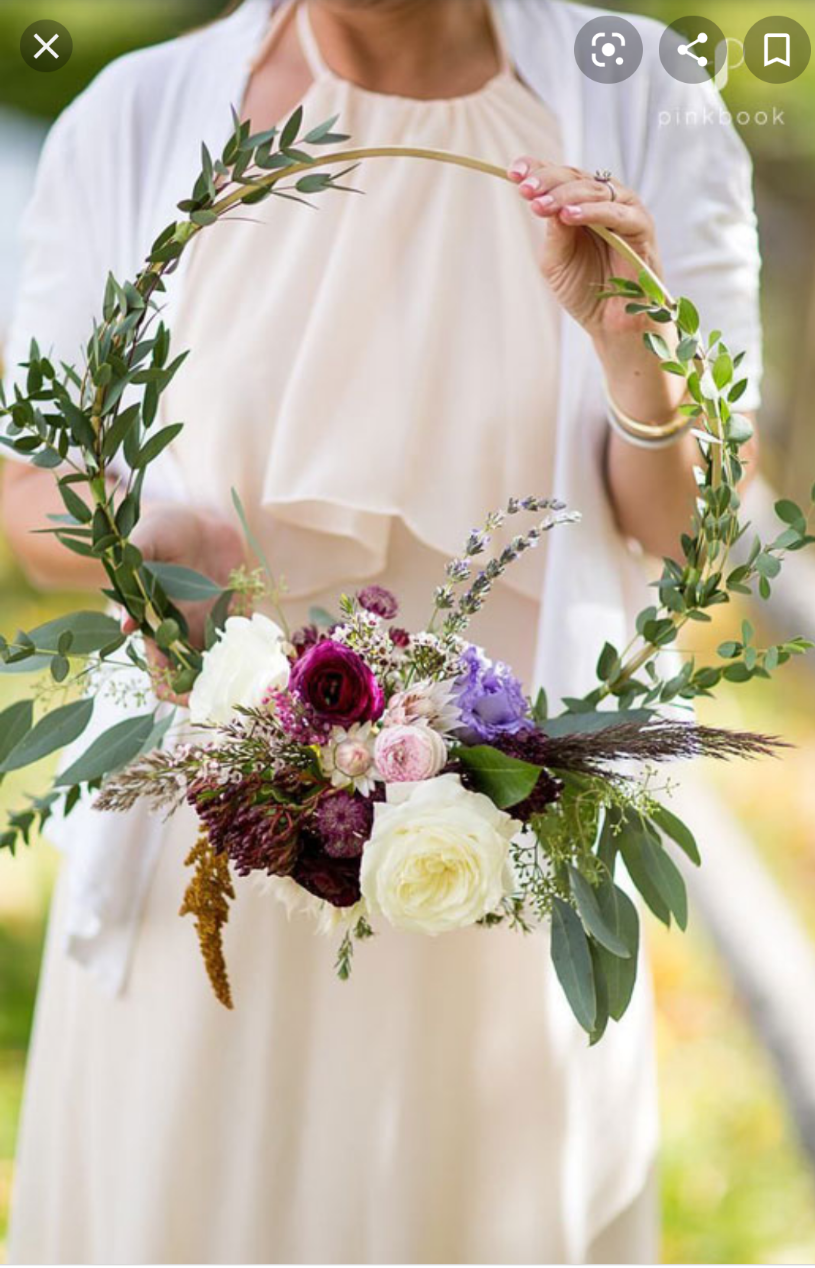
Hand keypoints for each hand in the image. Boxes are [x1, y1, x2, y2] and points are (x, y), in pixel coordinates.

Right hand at [122, 503, 246, 700]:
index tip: (189, 698)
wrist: (197, 516)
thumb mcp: (142, 546)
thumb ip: (132, 580)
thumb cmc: (161, 530)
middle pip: (198, 680)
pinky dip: (257, 655)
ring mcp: (214, 625)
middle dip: (212, 692)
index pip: (162, 675)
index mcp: (158, 627)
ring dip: (237, 678)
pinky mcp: (239, 613)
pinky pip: (249, 643)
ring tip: (250, 683)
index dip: (173, 692)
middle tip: (230, 695)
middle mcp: (186, 633)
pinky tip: (266, 661)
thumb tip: (125, 626)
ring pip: (225, 668)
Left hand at [508, 157, 662, 338]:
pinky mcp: (641, 228)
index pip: (559, 176)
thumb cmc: (584, 291)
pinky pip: (618, 213)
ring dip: (565, 195)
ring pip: (595, 190)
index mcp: (580, 205)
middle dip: (547, 181)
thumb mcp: (556, 260)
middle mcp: (603, 202)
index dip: (537, 169)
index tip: (513, 172)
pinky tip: (568, 216)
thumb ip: (553, 232)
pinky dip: (592, 212)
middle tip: (526, 191)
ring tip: (540, 205)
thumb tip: (545, 201)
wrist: (611, 325)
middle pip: (576, 177)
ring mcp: (624, 212)